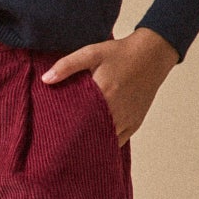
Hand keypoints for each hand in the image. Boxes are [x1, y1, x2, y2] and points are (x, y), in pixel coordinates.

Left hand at [39, 28, 179, 143]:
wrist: (152, 55)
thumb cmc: (121, 53)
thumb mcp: (92, 52)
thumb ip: (67, 65)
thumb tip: (46, 79)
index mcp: (103, 94)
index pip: (78, 120)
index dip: (65, 128)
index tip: (53, 132)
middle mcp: (116, 111)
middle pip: (90, 134)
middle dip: (76, 139)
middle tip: (59, 143)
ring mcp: (127, 120)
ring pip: (105, 141)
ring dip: (91, 143)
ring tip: (74, 145)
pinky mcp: (135, 123)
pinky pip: (118, 141)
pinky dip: (106, 143)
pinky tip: (94, 142)